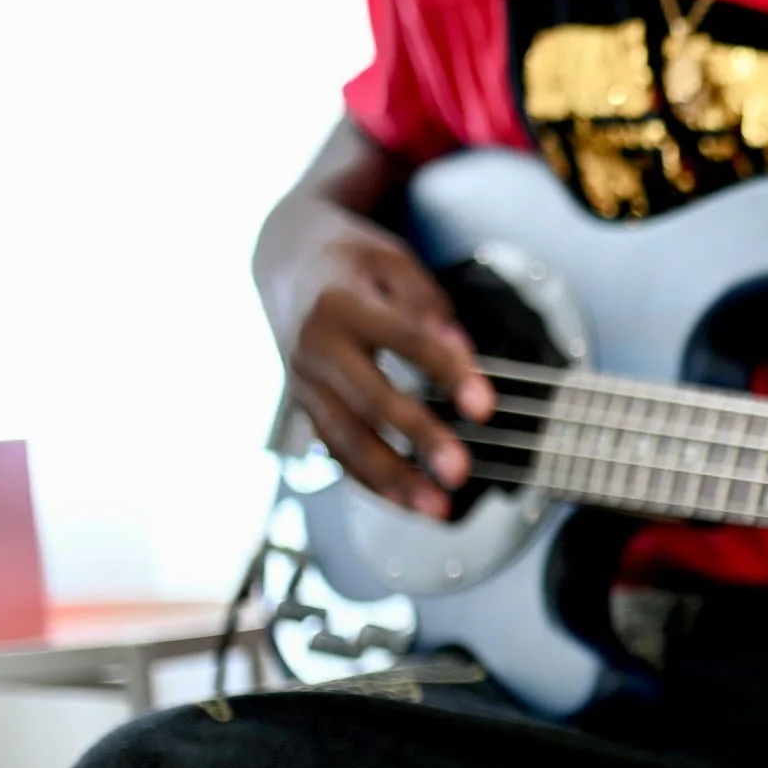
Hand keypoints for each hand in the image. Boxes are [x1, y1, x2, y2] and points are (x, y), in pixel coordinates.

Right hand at [269, 198, 492, 517]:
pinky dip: (371, 481)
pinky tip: (408, 503)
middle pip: (370, 400)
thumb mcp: (392, 261)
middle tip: (460, 472)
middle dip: (417, 439)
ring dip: (393, 479)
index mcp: (341, 302)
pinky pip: (335, 451)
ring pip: (346, 438)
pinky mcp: (303, 404)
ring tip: (438, 508)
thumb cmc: (350, 261)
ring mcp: (302, 379)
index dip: (448, 374)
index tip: (486, 408)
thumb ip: (429, 306)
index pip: (405, 341)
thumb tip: (462, 353)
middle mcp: (314, 345)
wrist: (282, 260)